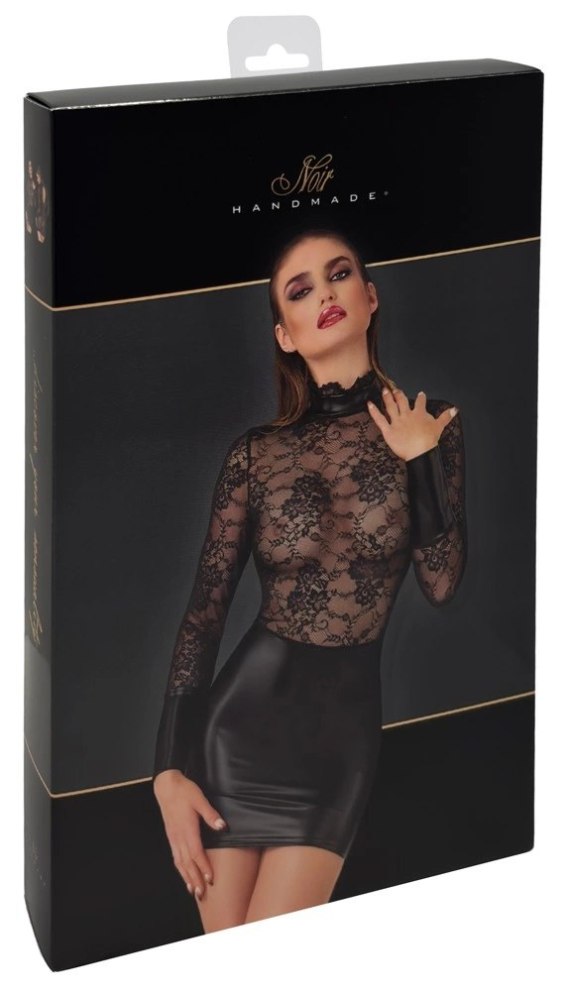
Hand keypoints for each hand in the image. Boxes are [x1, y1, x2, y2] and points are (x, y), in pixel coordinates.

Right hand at [153, 770, 227, 899]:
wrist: (166, 787)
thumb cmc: (184, 791)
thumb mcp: (200, 799)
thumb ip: (211, 814)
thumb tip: (222, 827)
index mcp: (187, 829)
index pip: (196, 854)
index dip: (204, 867)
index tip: (210, 879)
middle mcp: (179, 837)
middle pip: (187, 863)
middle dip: (195, 879)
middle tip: (202, 893)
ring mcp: (173, 838)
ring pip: (180, 862)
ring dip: (186, 877)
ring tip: (192, 890)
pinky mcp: (171, 836)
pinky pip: (175, 856)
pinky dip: (180, 868)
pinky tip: (183, 874)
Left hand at [367, 387, 457, 461]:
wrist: (420, 450)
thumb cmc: (429, 440)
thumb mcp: (439, 426)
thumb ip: (446, 416)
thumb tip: (454, 409)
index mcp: (419, 414)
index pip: (420, 402)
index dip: (420, 398)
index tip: (420, 394)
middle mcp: (407, 415)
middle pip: (402, 401)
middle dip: (399, 394)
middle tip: (396, 389)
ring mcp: (397, 422)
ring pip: (390, 406)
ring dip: (387, 397)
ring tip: (384, 390)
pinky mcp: (388, 430)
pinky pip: (379, 419)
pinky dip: (373, 411)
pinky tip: (369, 404)